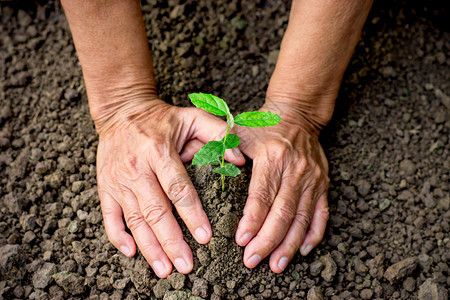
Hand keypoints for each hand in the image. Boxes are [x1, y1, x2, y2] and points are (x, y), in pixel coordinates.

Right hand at [96, 98, 244, 277]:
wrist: (121, 111)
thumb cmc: (162, 118)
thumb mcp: (192, 117)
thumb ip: (218, 134)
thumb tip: (239, 158)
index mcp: (159, 152)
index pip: (178, 188)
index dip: (191, 214)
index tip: (204, 237)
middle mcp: (137, 169)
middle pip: (155, 211)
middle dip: (171, 241)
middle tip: (186, 265)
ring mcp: (118, 181)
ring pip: (134, 220)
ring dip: (149, 247)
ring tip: (164, 269)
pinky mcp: (105, 187)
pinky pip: (109, 217)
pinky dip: (118, 237)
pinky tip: (132, 253)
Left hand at [234, 102, 329, 272]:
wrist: (298, 115)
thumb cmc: (264, 126)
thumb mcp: (240, 130)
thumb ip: (222, 147)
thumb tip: (199, 162)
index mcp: (273, 157)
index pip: (262, 195)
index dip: (252, 220)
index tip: (240, 240)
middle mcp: (295, 170)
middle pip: (283, 212)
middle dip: (267, 240)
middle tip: (251, 260)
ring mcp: (312, 179)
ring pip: (302, 218)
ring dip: (289, 245)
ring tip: (275, 265)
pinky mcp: (323, 184)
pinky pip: (322, 214)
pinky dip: (314, 234)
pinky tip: (303, 250)